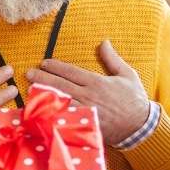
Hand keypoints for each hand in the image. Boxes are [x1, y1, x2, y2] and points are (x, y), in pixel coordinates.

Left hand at [26, 39, 153, 143]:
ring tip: (30, 90)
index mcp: (97, 82)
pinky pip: (65, 120)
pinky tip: (41, 112)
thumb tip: (104, 42)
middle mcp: (89, 96)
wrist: (140, 127)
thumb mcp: (127, 75)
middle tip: (29, 74)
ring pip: (60, 102)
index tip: (43, 63)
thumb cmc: (134, 99)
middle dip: (43, 78)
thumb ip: (112, 59)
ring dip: (44, 96)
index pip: (71, 72)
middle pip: (60, 85)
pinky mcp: (85, 126)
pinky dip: (52, 115)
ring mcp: (85, 112)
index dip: (55, 67)